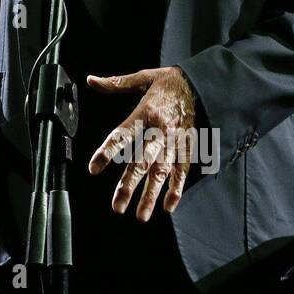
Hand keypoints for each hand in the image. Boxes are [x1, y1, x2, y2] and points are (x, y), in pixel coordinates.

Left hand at [86, 67, 196, 221]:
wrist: (203, 84)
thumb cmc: (169, 82)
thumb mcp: (143, 77)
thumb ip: (116, 83)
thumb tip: (90, 80)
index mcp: (145, 113)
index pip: (122, 136)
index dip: (107, 152)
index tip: (93, 169)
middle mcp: (159, 131)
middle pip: (142, 162)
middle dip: (129, 186)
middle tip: (117, 207)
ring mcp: (175, 142)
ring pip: (162, 172)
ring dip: (151, 195)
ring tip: (141, 215)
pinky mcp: (189, 148)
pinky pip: (182, 172)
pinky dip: (176, 189)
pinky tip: (168, 207)